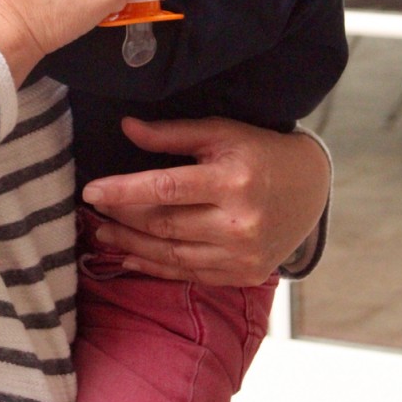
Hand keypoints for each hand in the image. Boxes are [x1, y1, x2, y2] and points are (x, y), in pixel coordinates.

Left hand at [82, 116, 330, 286]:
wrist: (310, 188)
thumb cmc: (259, 152)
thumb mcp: (220, 132)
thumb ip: (171, 134)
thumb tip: (127, 126)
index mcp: (232, 181)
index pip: (165, 188)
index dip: (123, 190)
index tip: (91, 190)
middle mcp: (239, 223)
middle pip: (164, 224)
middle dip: (122, 216)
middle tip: (93, 208)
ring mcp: (243, 255)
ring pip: (172, 254)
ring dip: (131, 245)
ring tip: (103, 232)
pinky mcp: (244, 275)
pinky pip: (190, 274)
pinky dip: (156, 267)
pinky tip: (131, 258)